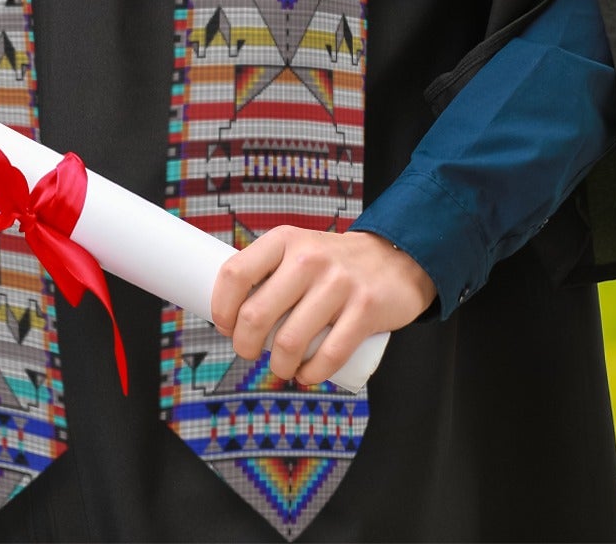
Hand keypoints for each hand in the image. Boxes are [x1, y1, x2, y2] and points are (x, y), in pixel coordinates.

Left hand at [209, 227, 436, 385]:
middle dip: (244, 345)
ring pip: (290, 341)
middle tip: (247, 352)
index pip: (235, 273)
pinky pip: (329, 355)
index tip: (224, 326)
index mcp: (283, 240)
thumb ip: (268, 270)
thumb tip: (230, 311)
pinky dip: (311, 374)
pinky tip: (305, 375)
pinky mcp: (365, 310)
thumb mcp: (297, 249)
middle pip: (256, 313)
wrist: (394, 259)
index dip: (221, 307)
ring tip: (280, 367)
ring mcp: (338, 284)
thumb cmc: (332, 263)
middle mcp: (308, 258)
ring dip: (278, 366)